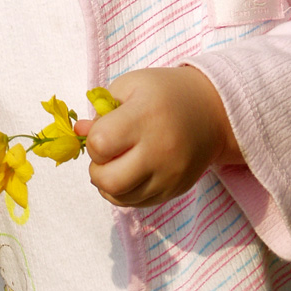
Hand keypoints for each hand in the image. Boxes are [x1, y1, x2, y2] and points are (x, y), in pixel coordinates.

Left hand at [74, 66, 242, 207]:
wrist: (212, 111)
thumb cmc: (164, 92)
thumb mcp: (130, 87)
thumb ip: (101, 110)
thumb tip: (78, 131)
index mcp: (145, 116)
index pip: (101, 144)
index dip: (92, 140)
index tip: (102, 130)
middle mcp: (159, 150)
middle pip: (109, 180)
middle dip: (96, 169)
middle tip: (103, 154)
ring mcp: (169, 175)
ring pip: (121, 198)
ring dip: (107, 184)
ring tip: (114, 163)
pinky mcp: (175, 191)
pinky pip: (137, 203)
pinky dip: (124, 192)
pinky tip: (128, 173)